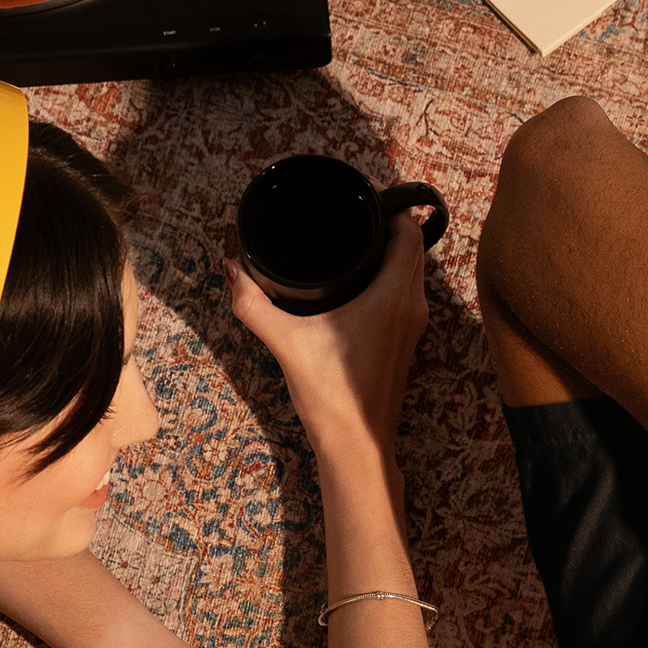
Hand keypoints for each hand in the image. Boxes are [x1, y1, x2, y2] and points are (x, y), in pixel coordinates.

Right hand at [230, 211, 432, 452]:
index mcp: (392, 298)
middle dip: (388, 227)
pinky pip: (407, 295)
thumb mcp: (285, 344)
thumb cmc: (332, 398)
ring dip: (393, 253)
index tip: (364, 199)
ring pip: (413, 273)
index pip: (409, 232)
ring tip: (355, 241)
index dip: (391, 209)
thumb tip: (233, 270)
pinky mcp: (405, 344)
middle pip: (414, 248)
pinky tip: (360, 281)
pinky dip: (391, 279)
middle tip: (354, 216)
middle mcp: (411, 308)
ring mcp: (412, 328)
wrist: (356, 448)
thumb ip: (254, 304)